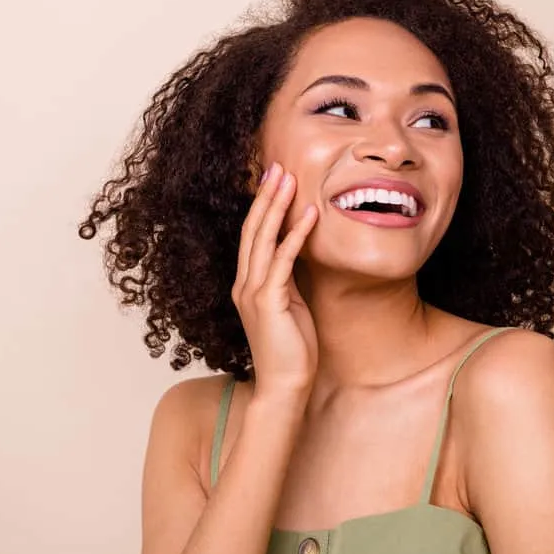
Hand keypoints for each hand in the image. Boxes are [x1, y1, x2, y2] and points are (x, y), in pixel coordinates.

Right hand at [232, 163, 318, 395]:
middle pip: (253, 230)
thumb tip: (301, 254)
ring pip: (263, 239)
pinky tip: (310, 215)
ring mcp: (253, 293)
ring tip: (290, 179)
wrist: (285, 387)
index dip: (262, 206)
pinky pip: (283, 261)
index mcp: (247, 285)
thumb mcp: (291, 306)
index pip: (252, 236)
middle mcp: (244, 284)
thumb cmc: (292, 350)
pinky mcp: (269, 303)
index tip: (275, 180)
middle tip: (278, 166)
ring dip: (277, 206)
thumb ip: (289, 280)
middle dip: (266, 196)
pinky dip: (295, 235)